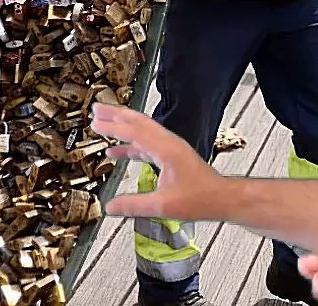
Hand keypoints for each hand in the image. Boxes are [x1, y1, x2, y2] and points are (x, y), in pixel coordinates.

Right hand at [90, 103, 226, 222]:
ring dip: (122, 125)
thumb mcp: (163, 206)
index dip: (113, 126)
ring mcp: (170, 148)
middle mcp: (169, 143)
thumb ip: (134, 206)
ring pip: (142, 130)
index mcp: (166, 150)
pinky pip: (146, 144)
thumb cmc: (201, 199)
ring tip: (102, 123)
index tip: (96, 122)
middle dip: (116, 114)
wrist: (221, 198)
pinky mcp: (171, 155)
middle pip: (138, 122)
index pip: (134, 132)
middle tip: (97, 109)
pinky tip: (117, 151)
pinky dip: (130, 144)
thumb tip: (111, 207)